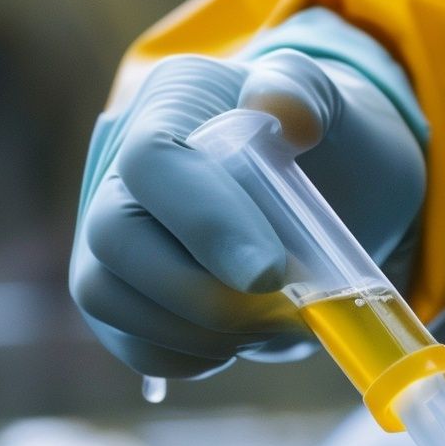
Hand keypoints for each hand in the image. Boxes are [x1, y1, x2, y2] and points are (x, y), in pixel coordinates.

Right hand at [71, 34, 423, 378]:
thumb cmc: (334, 146)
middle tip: (279, 310)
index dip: (204, 223)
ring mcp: (112, 234)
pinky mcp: (123, 294)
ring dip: (194, 330)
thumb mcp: (340, 104)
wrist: (337, 195)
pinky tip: (241, 340)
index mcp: (170, 103)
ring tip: (270, 323)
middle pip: (112, 235)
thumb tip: (279, 107)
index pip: (152, 161)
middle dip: (197, 292)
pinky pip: (127, 339)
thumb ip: (308, 90)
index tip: (271, 273)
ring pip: (104, 294)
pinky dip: (188, 355)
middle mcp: (120, 166)